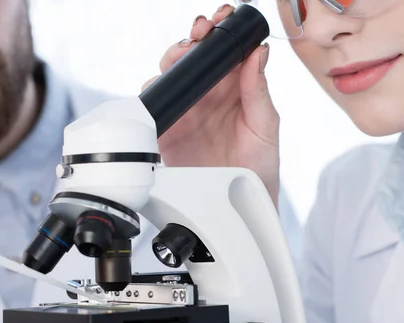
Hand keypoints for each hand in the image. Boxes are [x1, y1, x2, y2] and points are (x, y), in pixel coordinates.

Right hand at [144, 5, 280, 204]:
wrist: (238, 206)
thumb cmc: (259, 167)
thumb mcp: (266, 127)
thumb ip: (258, 91)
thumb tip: (258, 53)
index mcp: (235, 88)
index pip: (225, 51)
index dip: (221, 32)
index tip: (221, 20)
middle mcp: (208, 96)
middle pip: (192, 58)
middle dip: (192, 40)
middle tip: (198, 34)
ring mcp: (186, 111)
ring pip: (170, 76)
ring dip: (171, 61)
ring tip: (180, 60)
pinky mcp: (167, 130)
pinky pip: (153, 106)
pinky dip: (152, 94)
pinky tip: (162, 92)